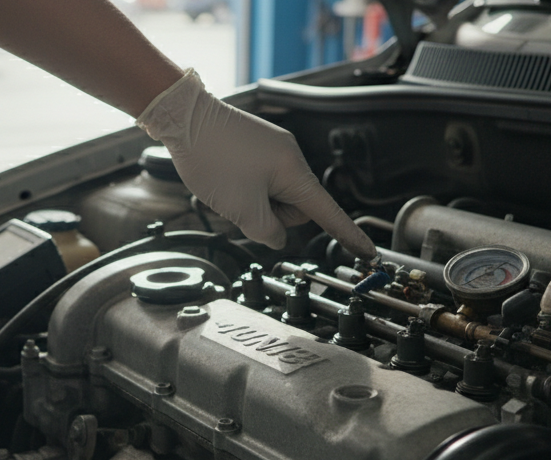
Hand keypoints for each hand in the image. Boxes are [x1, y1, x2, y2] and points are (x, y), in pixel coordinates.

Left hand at [137, 70, 377, 259]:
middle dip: (270, 214)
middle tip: (240, 204)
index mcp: (293, 171)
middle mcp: (290, 156)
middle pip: (294, 206)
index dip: (348, 235)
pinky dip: (245, 188)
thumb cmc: (212, 157)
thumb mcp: (240, 207)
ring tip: (228, 188)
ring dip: (254, 201)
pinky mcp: (257, 145)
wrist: (183, 117)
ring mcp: (273, 148)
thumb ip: (266, 231)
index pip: (327, 212)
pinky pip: (261, 178)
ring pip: (274, 194)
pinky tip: (224, 178)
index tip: (367, 251)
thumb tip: (277, 237)